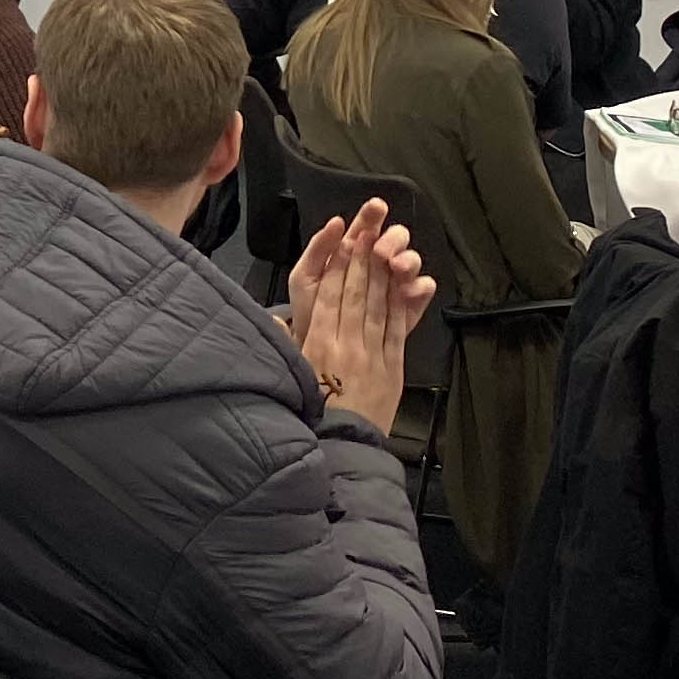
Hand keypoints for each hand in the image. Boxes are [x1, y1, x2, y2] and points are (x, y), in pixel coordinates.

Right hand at [288, 199, 434, 433]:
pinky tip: (405, 284)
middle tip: (367, 229)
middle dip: (361, 259)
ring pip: (377, 306)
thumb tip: (273, 321)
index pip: (328, 297)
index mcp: (318, 346)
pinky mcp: (394, 368)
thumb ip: (285, 347)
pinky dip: (402, 305)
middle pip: (354, 294)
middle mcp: (346, 345)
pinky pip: (397, 329)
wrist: (345, 449)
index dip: (336, 266)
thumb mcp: (292, 379)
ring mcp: (372, 355)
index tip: (342, 241)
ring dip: (381, 274)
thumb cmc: (313, 416)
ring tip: (385, 245)